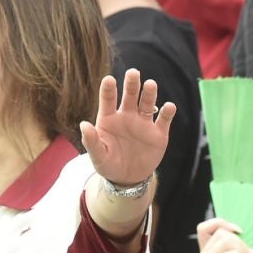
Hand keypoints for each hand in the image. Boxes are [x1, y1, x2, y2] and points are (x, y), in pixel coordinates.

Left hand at [81, 69, 175, 188]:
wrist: (128, 179)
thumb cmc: (109, 164)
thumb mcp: (98, 156)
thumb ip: (91, 141)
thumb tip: (83, 125)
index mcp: (109, 118)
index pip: (108, 100)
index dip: (108, 89)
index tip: (109, 79)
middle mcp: (127, 116)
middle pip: (130, 95)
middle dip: (132, 84)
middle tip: (133, 72)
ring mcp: (143, 123)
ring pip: (147, 103)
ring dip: (149, 94)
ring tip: (150, 84)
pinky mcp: (158, 133)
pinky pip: (164, 120)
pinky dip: (168, 112)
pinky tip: (169, 107)